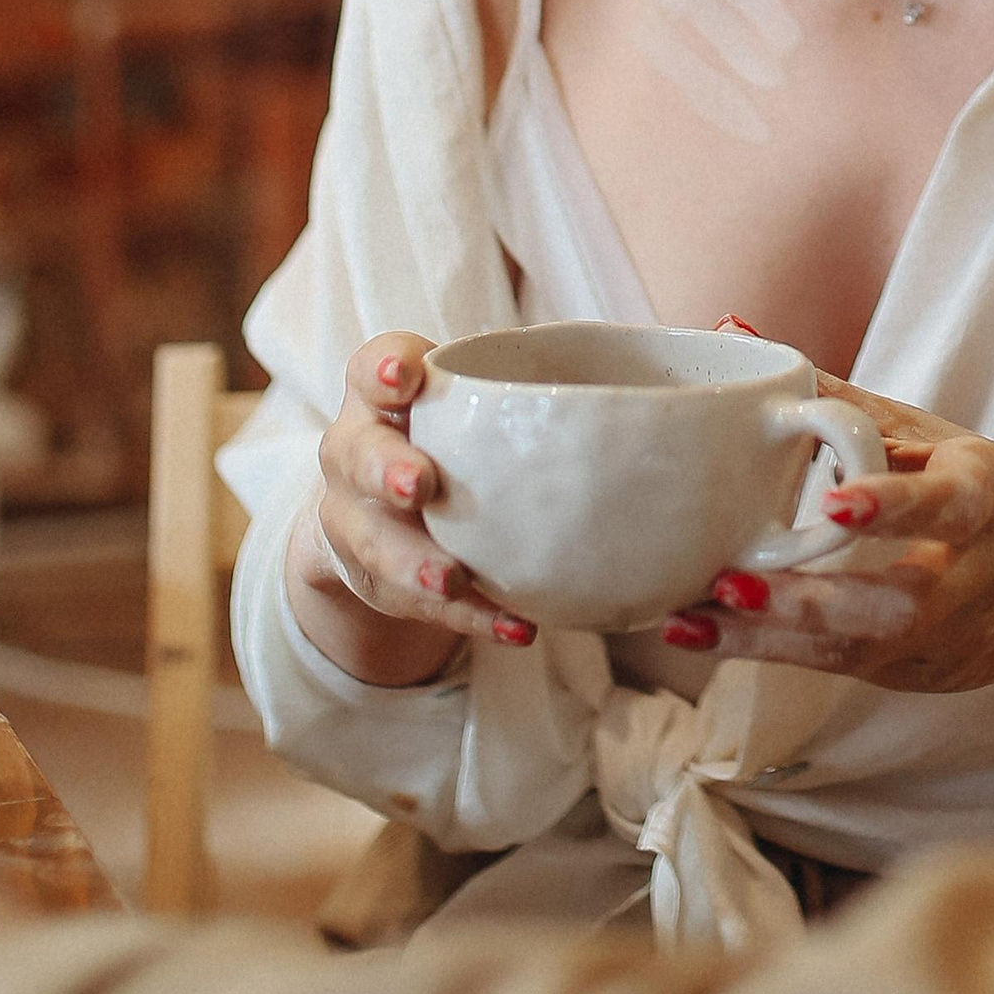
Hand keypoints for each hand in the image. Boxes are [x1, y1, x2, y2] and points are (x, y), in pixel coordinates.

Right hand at [289, 336, 537, 679]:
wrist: (386, 512)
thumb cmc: (452, 438)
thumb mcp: (471, 404)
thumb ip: (523, 392)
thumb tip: (640, 412)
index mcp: (379, 396)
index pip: (370, 368)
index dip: (384, 367)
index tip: (406, 374)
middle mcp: (353, 451)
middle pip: (357, 454)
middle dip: (387, 469)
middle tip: (421, 484)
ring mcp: (354, 518)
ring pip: (373, 541)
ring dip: (415, 562)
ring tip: (452, 578)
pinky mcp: (374, 578)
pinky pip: (415, 602)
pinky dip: (467, 615)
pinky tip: (512, 626)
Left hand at [658, 382, 993, 698]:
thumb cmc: (982, 496)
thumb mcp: (932, 438)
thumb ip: (838, 401)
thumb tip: (735, 334)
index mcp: (985, 498)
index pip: (945, 505)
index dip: (894, 507)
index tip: (835, 505)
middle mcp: (971, 579)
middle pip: (896, 603)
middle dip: (810, 602)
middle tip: (730, 585)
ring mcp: (943, 639)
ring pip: (859, 651)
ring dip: (769, 640)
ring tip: (690, 623)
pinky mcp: (912, 677)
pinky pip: (838, 670)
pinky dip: (771, 654)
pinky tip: (706, 638)